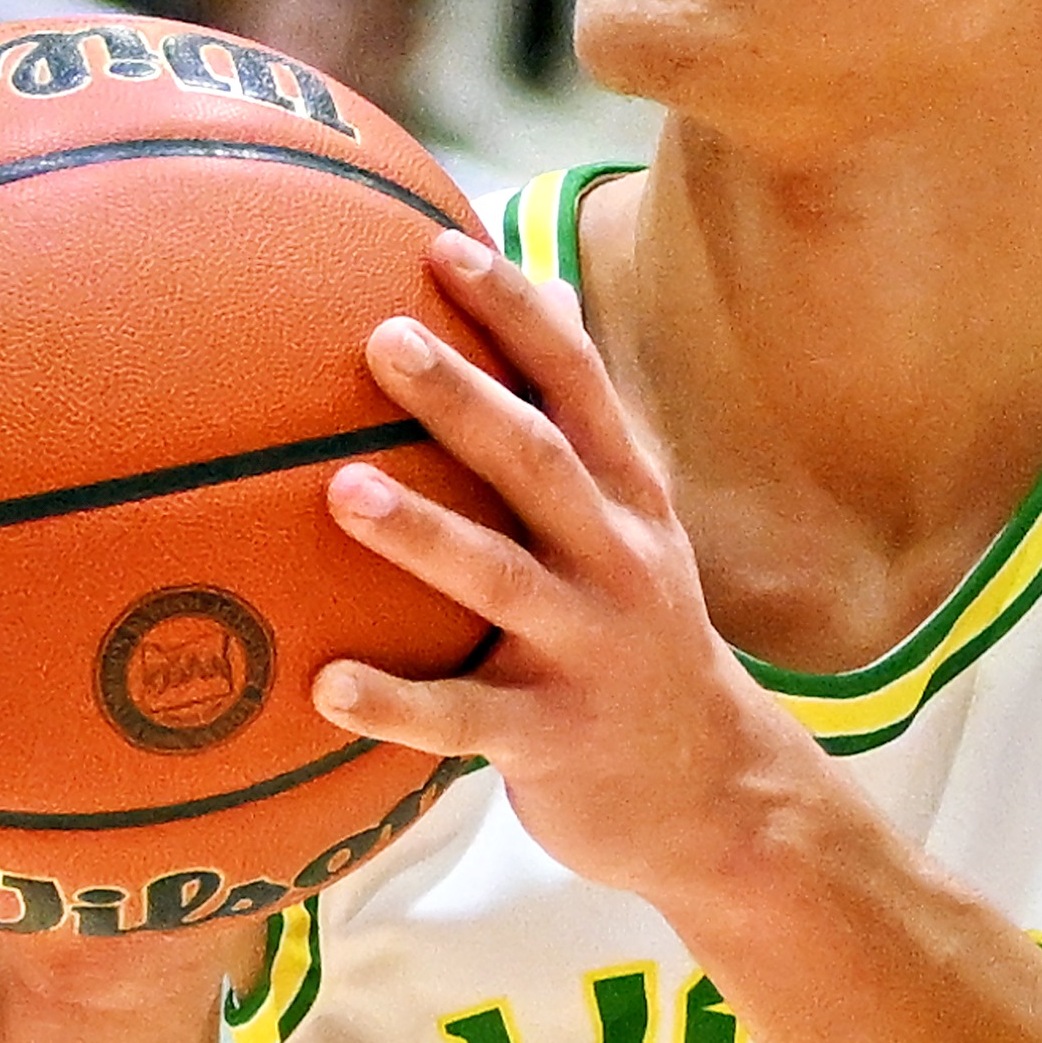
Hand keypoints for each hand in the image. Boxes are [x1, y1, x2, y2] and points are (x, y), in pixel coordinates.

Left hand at [311, 230, 827, 911]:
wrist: (719, 796)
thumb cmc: (640, 638)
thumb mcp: (635, 525)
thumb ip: (582, 424)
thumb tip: (543, 286)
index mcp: (631, 502)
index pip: (578, 385)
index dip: (516, 314)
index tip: (444, 246)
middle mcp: (618, 564)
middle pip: (539, 465)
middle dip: (464, 399)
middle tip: (381, 337)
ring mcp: (587, 652)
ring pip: (500, 581)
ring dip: (421, 534)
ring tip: (341, 489)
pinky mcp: (553, 740)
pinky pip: (463, 720)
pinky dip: (395, 704)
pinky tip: (322, 686)